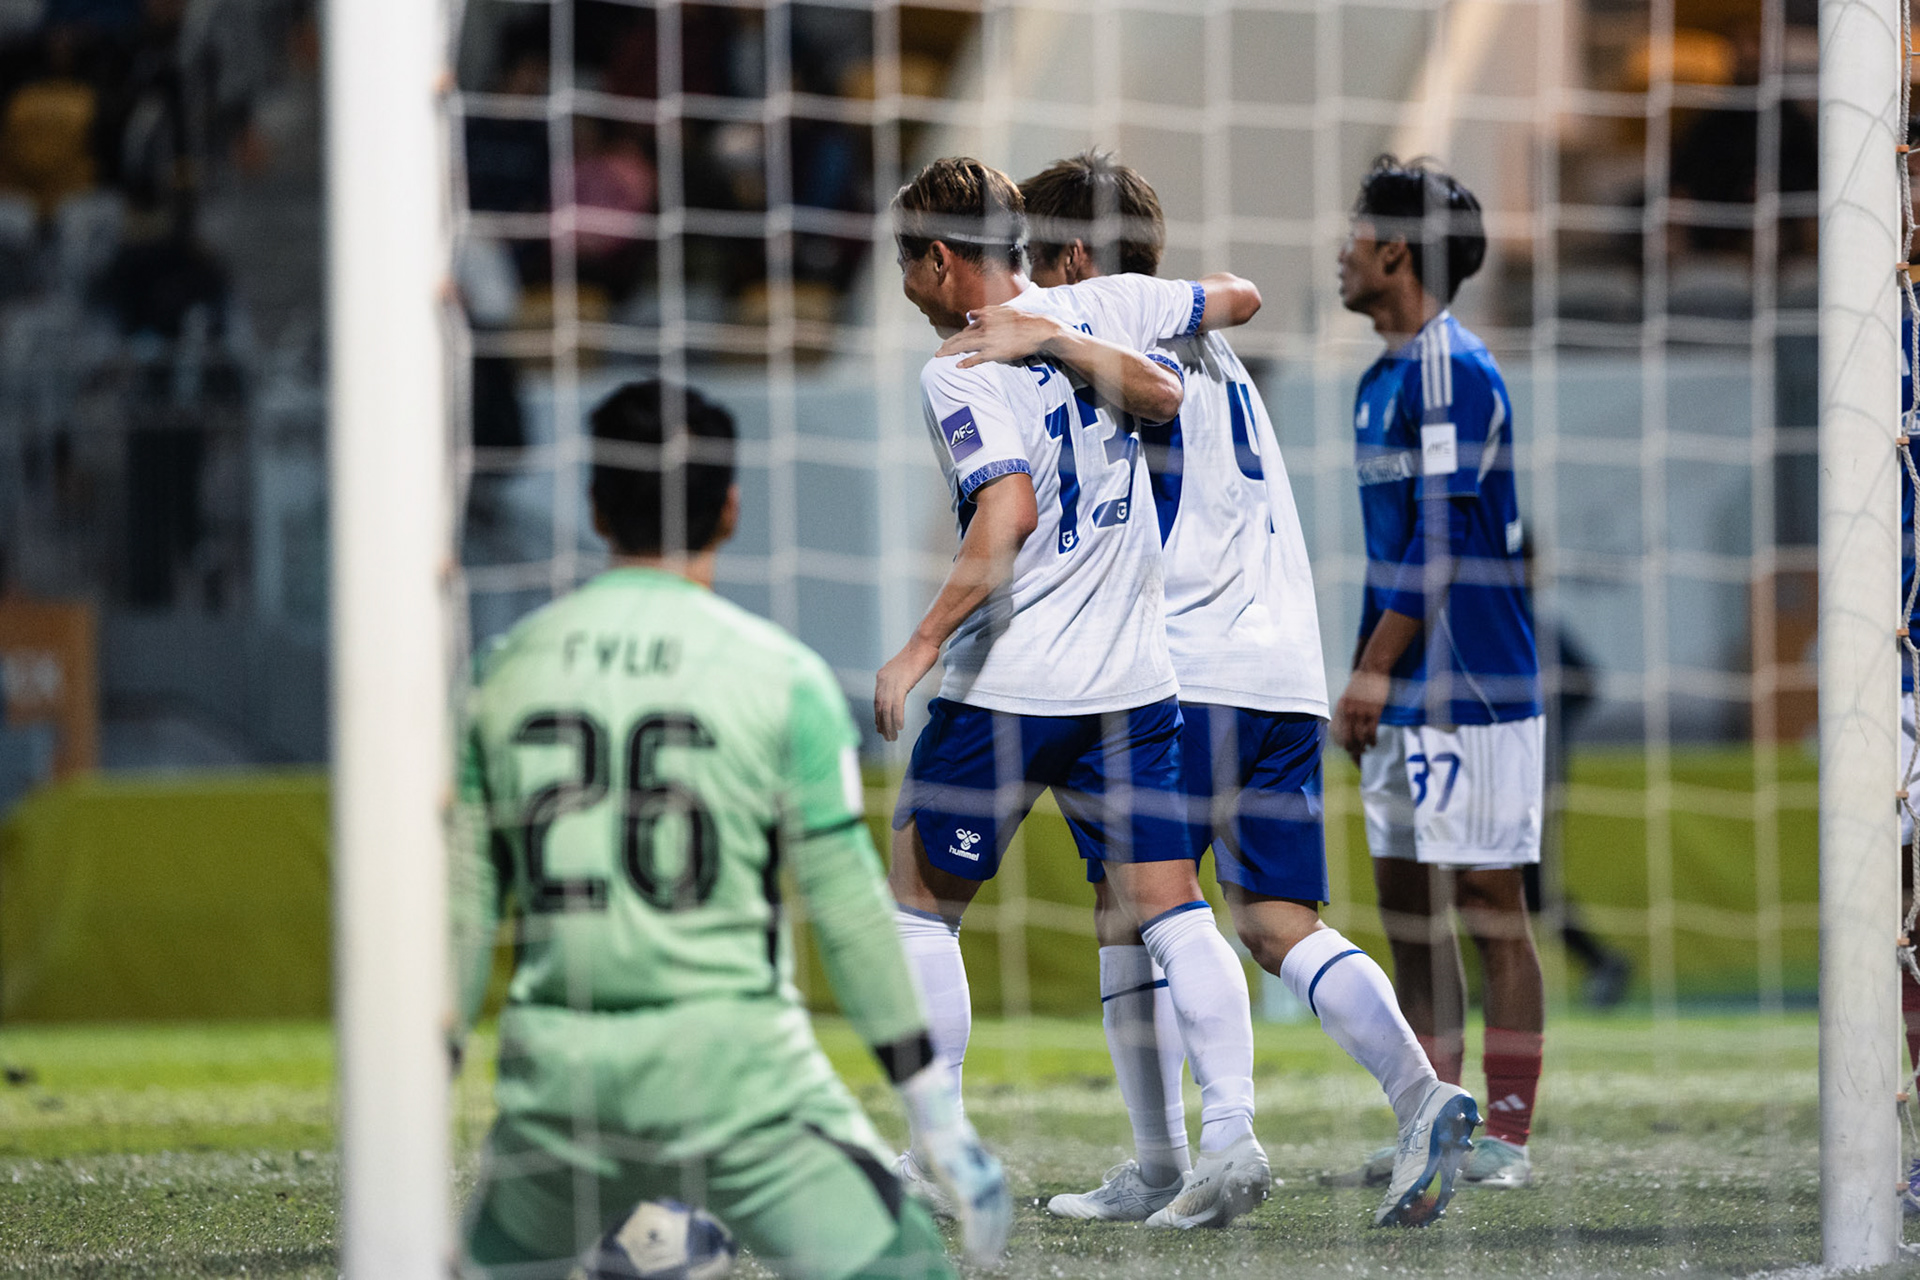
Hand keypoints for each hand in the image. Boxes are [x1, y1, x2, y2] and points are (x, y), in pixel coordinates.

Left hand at [875, 636, 939, 741]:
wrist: (923, 642)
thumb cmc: (918, 653)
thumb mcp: (904, 669)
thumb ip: (899, 680)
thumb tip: (901, 689)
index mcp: (882, 676)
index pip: (877, 700)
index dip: (878, 715)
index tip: (880, 727)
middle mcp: (883, 680)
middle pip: (879, 707)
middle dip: (882, 723)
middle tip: (886, 736)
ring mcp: (891, 682)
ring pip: (887, 709)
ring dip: (889, 725)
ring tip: (892, 737)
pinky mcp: (901, 684)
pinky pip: (897, 705)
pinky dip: (897, 718)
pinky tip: (900, 727)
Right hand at [899, 1066, 1011, 1266]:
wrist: (931, 1114)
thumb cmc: (931, 1136)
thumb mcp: (937, 1161)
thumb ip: (936, 1175)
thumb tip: (920, 1180)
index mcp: (983, 1168)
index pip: (998, 1201)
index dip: (998, 1223)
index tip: (997, 1242)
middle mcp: (986, 1173)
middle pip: (997, 1212)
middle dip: (996, 1237)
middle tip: (992, 1260)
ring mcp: (977, 1178)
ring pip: (988, 1218)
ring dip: (986, 1243)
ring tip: (984, 1261)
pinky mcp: (964, 1181)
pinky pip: (974, 1216)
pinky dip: (976, 1237)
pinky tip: (975, 1252)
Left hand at [936, 306, 1068, 368]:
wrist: (1038, 329)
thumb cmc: (1023, 320)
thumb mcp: (1003, 309)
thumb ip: (986, 311)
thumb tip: (970, 313)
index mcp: (986, 316)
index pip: (968, 327)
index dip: (959, 336)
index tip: (953, 343)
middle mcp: (983, 327)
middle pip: (960, 336)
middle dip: (948, 344)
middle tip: (938, 351)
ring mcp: (988, 340)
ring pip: (963, 346)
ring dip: (949, 351)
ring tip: (940, 355)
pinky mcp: (994, 352)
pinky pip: (977, 358)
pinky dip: (967, 362)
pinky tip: (958, 365)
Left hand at [1333, 669, 1390, 765]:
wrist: (1371, 670)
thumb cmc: (1360, 685)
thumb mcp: (1346, 698)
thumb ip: (1343, 712)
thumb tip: (1340, 727)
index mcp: (1340, 709)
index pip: (1337, 734)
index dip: (1342, 746)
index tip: (1347, 751)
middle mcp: (1348, 712)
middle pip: (1348, 739)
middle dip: (1353, 750)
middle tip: (1358, 753)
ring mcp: (1361, 712)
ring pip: (1360, 738)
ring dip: (1363, 747)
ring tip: (1366, 749)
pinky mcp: (1374, 712)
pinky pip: (1371, 732)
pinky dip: (1372, 741)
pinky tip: (1374, 743)